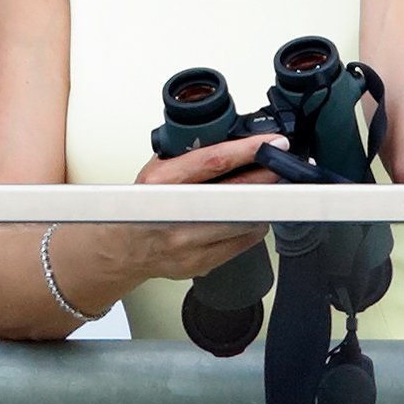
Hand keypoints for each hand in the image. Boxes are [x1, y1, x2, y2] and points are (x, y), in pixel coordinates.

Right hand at [52, 134, 280, 304]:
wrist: (124, 248)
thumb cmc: (141, 205)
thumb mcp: (155, 170)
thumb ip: (188, 157)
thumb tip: (233, 140)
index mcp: (159, 184)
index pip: (212, 162)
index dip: (247, 151)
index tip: (271, 144)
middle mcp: (173, 216)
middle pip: (236, 195)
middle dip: (266, 177)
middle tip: (280, 165)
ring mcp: (188, 244)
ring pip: (246, 220)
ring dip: (261, 203)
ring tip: (263, 190)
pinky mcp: (201, 263)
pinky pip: (244, 242)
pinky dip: (250, 225)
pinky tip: (245, 215)